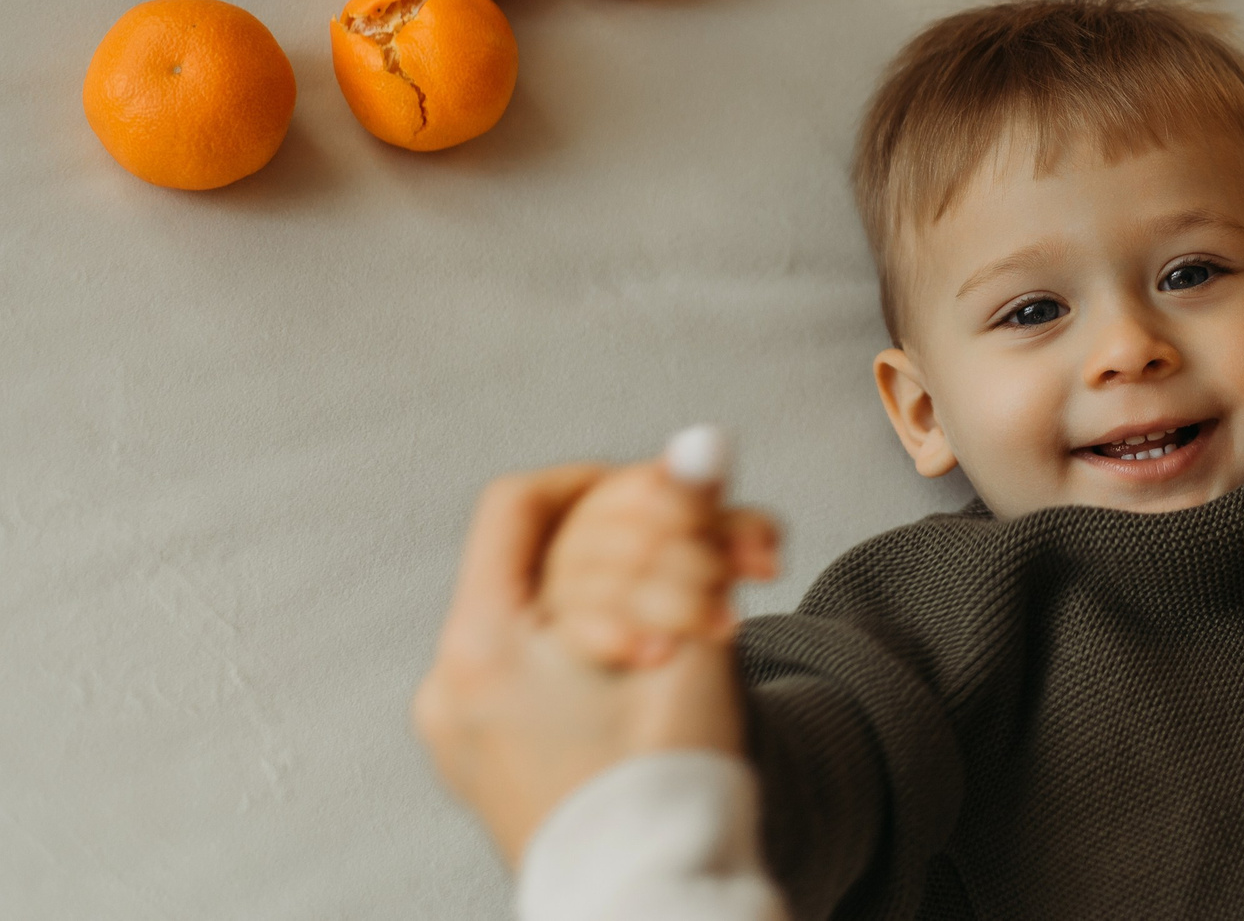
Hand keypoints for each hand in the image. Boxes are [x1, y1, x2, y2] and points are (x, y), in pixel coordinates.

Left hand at [410, 462, 770, 867]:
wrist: (653, 904)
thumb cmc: (670, 785)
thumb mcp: (693, 637)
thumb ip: (692, 529)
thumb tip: (699, 444)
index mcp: (482, 648)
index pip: (519, 506)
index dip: (599, 480)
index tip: (664, 493)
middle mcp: (450, 687)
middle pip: (540, 563)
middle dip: (641, 546)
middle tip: (720, 558)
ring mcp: (459, 734)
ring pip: (544, 619)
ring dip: (629, 598)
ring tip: (710, 619)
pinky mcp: (484, 767)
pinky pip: (534, 675)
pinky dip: (598, 653)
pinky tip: (661, 664)